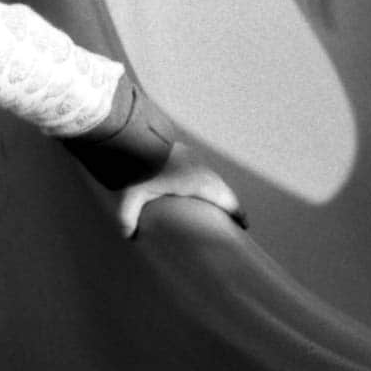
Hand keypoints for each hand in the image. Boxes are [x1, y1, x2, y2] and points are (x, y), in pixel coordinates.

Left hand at [112, 143, 245, 238]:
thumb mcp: (130, 195)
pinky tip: (198, 185)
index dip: (237, 213)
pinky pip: (203, 168)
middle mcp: (200, 168)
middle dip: (229, 204)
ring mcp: (194, 157)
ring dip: (218, 190)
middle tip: (233, 219)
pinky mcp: (185, 150)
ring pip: (213, 177)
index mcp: (196, 182)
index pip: (226, 200)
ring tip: (216, 204)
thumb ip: (127, 218)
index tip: (243, 226)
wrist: (134, 133)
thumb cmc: (135, 166)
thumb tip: (128, 237)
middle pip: (223, 189)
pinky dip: (207, 179)